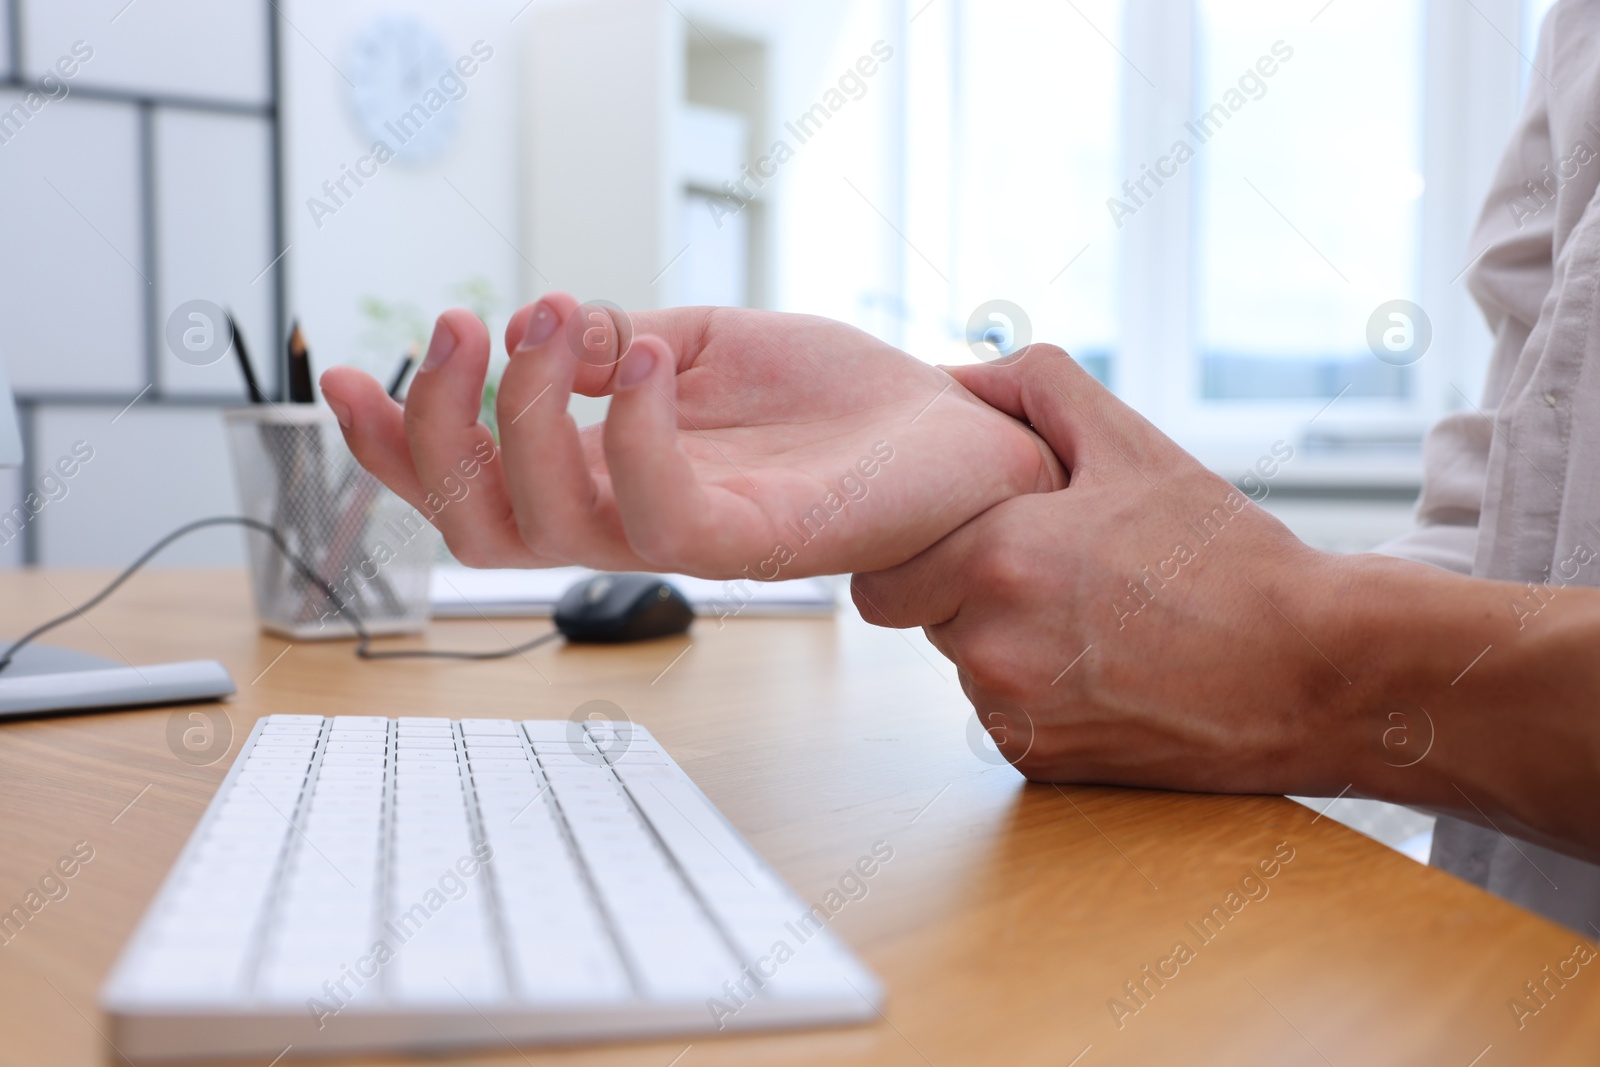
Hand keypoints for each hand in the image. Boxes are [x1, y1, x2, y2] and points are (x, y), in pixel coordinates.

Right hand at [320, 295, 1062, 578]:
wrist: (948, 430)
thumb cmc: (831, 398)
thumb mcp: (700, 342)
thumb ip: (614, 343)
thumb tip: (547, 327)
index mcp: (606, 478)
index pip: (471, 487)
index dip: (395, 445)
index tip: (344, 374)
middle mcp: (630, 520)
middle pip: (479, 523)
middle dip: (442, 426)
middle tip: (464, 325)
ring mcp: (689, 538)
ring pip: (553, 519)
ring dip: (528, 411)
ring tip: (553, 319)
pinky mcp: (755, 543)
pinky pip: (659, 514)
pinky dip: (633, 428)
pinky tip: (649, 356)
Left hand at [851, 345, 1355, 794]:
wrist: (1313, 672)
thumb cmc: (1226, 558)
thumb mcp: (1135, 445)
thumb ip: (1034, 389)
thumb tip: (953, 375)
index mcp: (995, 561)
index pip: (883, 566)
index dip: (925, 542)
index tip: (976, 531)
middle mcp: (988, 649)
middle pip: (917, 613)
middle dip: (959, 583)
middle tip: (1045, 566)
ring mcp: (1012, 716)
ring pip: (961, 662)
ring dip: (999, 636)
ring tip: (1091, 616)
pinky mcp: (1037, 763)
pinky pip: (1001, 712)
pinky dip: (1034, 690)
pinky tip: (1103, 667)